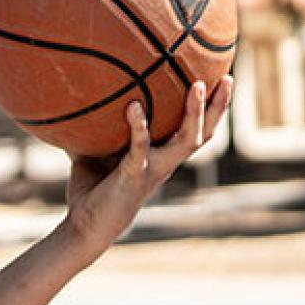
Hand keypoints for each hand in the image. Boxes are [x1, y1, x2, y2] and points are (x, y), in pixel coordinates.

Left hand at [62, 76, 233, 259]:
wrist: (84, 228)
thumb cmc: (91, 191)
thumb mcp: (93, 152)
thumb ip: (93, 129)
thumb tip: (76, 98)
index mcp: (161, 157)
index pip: (193, 130)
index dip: (210, 110)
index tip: (218, 79)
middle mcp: (165, 163)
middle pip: (204, 133)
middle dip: (219, 107)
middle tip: (228, 77)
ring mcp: (153, 170)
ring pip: (187, 140)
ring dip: (195, 113)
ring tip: (197, 85)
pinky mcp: (134, 176)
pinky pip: (140, 147)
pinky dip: (138, 127)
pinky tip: (133, 106)